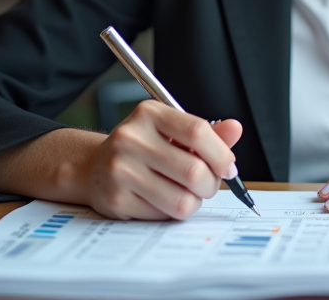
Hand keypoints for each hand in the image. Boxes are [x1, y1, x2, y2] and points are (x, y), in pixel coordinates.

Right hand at [79, 101, 242, 220]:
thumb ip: (206, 133)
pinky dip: (173, 211)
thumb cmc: (142, 147)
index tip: (229, 167)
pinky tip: (163, 199)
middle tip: (208, 184)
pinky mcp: (116, 200)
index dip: (221, 154)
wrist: (93, 167)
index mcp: (149, 114)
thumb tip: (236, 129)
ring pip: (182, 200)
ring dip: (194, 201)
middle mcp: (131, 138)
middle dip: (211, 184)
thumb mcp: (170, 130)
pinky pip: (163, 215)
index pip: (197, 131)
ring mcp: (121, 170)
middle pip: (193, 170)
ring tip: (187, 192)